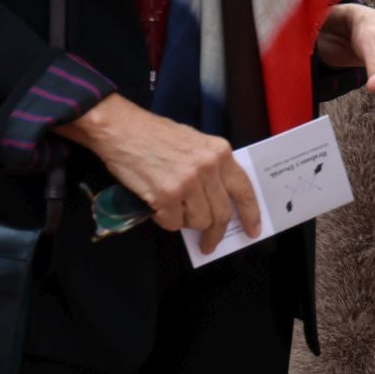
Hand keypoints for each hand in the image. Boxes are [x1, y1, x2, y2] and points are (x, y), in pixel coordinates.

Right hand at [58, 95, 258, 253]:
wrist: (122, 129)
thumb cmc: (155, 134)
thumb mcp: (195, 142)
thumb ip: (211, 167)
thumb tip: (218, 198)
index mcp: (219, 152)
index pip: (243, 189)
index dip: (250, 213)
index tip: (252, 230)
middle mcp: (208, 167)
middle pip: (221, 213)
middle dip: (215, 233)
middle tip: (208, 243)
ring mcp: (187, 182)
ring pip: (198, 221)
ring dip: (186, 222)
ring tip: (173, 208)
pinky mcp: (166, 195)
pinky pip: (173, 223)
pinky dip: (165, 221)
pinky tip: (158, 206)